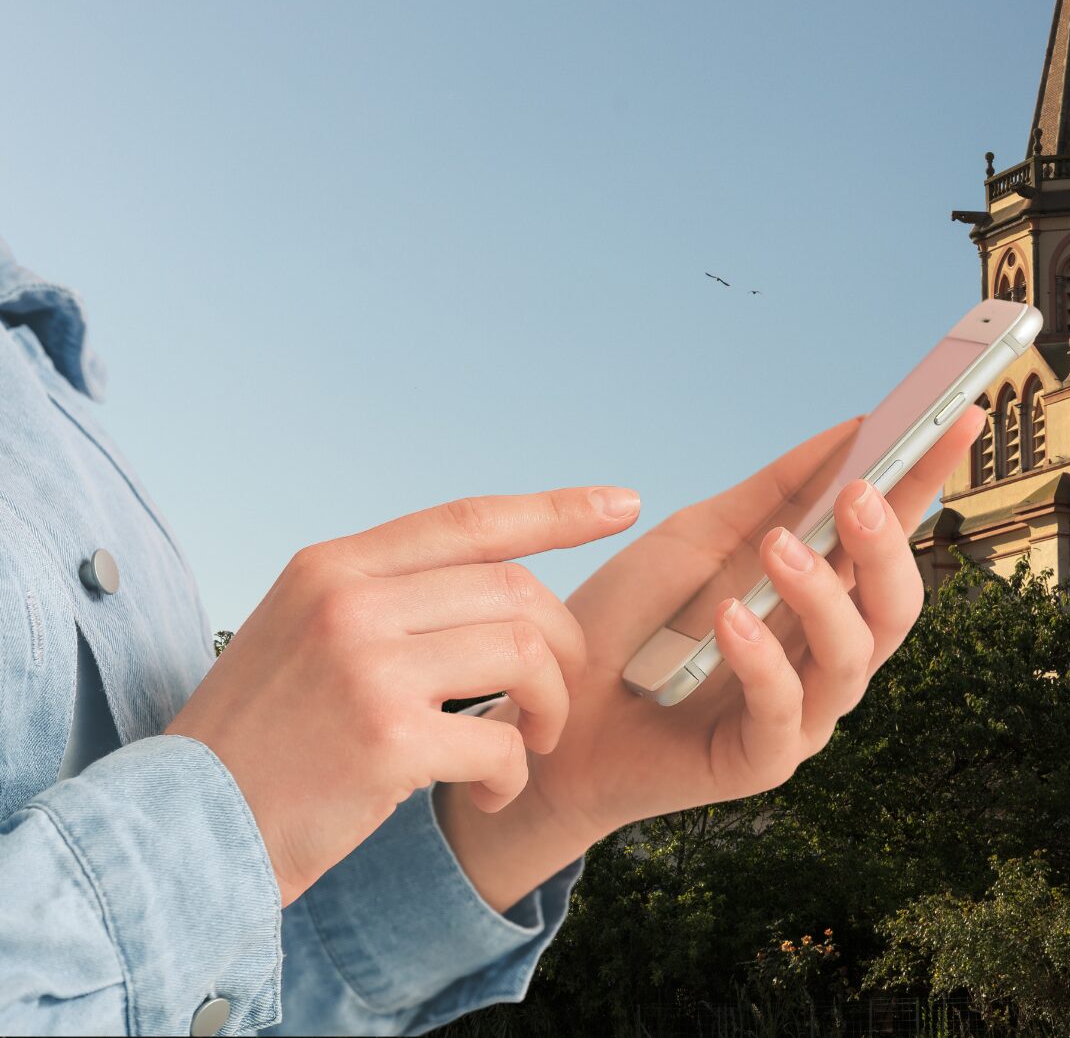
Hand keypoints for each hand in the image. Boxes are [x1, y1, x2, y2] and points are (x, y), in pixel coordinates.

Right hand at [166, 487, 639, 904]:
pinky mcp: (384, 740)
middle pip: (514, 591)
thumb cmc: (262, 738)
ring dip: (549, 708)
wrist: (181, 830)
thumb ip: (386, 593)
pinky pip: (499, 742)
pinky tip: (489, 792)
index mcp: (333, 565)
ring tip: (529, 743)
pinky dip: (513, 774)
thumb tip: (497, 576)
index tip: (623, 503)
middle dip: (561, 647)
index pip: (469, 519)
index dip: (557, 509)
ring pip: (523, 654)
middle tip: (552, 700)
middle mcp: (350, 600)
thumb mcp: (304, 630)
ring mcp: (366, 666)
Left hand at [436, 408, 984, 909]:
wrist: (552, 716)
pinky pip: (785, 711)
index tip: (960, 416)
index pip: (889, 535)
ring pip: (854, 656)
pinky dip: (763, 660)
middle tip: (861, 493)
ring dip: (822, 594)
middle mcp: (823, 654)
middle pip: (897, 605)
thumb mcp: (699, 538)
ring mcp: (800, 711)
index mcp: (819, 597)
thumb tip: (853, 427)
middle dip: (889, 546)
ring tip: (778, 547)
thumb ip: (774, 493)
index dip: (927, 479)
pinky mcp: (758, 759)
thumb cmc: (630, 628)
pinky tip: (731, 618)